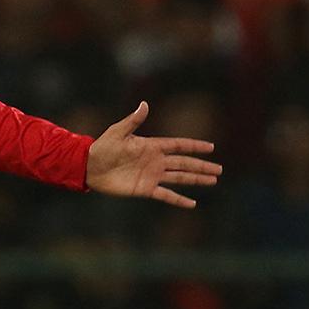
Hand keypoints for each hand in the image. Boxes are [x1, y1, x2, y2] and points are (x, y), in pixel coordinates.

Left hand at [85, 101, 221, 208]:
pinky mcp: (145, 189)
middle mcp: (155, 161)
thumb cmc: (103, 147)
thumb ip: (133, 121)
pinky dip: (179, 199)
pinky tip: (192, 203)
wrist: (89, 168)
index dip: (194, 146)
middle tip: (219, 169)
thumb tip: (144, 104)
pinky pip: (166, 195)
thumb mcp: (118, 132)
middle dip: (202, 166)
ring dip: (196, 180)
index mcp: (152, 146)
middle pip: (184, 163)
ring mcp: (152, 175)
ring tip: (213, 181)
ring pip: (180, 178)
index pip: (178, 145)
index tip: (211, 147)